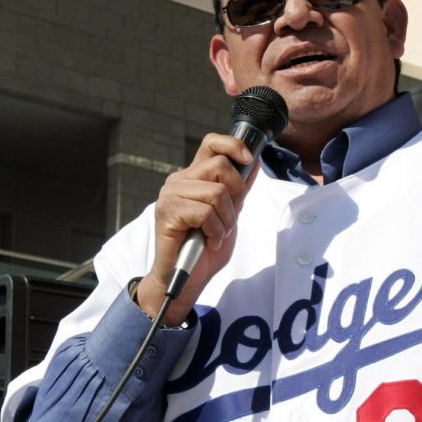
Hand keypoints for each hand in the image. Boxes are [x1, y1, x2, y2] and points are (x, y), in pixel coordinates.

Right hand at [137, 132, 258, 324]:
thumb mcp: (230, 214)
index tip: (248, 158)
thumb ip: (238, 189)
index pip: (211, 143)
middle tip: (229, 219)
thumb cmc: (205, 247)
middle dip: (236, 195)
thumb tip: (254, 161)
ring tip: (216, 234)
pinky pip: (205, 212)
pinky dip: (215, 231)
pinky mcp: (167, 211)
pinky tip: (208, 240)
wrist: (186, 278)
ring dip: (225, 220)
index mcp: (193, 176)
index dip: (232, 145)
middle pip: (220, 166)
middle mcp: (179, 180)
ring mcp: (170, 194)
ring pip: (216, 192)